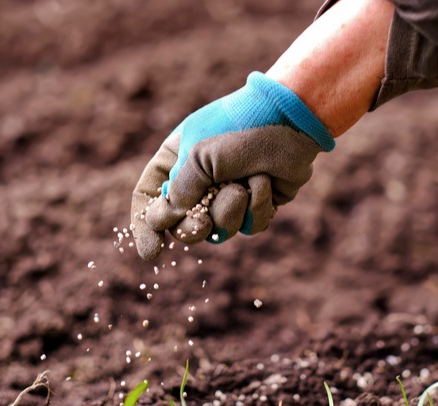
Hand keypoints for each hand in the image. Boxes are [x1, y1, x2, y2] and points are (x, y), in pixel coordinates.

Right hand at [131, 72, 333, 260]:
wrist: (291, 121)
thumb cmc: (240, 128)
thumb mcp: (199, 156)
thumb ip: (179, 191)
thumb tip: (163, 221)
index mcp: (176, 160)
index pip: (149, 197)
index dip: (146, 227)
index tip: (153, 252)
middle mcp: (200, 180)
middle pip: (183, 225)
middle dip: (193, 228)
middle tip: (202, 224)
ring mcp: (229, 194)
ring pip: (219, 230)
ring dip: (230, 211)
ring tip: (244, 184)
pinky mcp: (257, 204)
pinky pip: (249, 227)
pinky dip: (257, 207)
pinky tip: (266, 182)